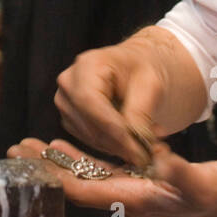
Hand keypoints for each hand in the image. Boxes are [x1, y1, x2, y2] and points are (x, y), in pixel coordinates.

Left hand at [8, 137, 216, 216]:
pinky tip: (63, 145)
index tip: (31, 159)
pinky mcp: (137, 178)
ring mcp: (130, 187)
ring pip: (83, 174)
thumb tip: (159, 159)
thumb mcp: (202, 181)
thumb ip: (179, 172)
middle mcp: (126, 195)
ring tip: (30, 145)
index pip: (85, 187)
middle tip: (16, 147)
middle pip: (75, 181)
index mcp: (135, 197)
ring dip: (56, 160)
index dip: (56, 174)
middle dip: (45, 167)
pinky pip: (99, 169)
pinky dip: (78, 156)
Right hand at [54, 37, 168, 166]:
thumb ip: (140, 112)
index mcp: (87, 64)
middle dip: (121, 142)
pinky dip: (113, 145)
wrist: (138, 71)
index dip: (112, 128)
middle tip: (149, 151)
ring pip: (90, 137)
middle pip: (88, 123)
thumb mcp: (151, 86)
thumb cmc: (144, 70)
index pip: (90, 101)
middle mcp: (69, 82)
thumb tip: (134, 143)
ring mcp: (66, 101)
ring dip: (120, 145)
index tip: (137, 149)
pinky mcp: (70, 118)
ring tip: (147, 140)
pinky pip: (89, 141)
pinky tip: (132, 138)